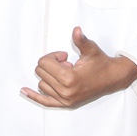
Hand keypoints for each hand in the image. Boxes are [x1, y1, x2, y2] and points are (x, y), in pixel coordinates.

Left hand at [21, 26, 136, 107]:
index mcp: (69, 79)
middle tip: (66, 63)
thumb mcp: (90, 49)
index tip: (64, 56)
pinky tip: (24, 91)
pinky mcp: (66, 104)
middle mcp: (65, 92)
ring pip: (41, 84)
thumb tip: (76, 30)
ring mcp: (65, 100)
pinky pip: (45, 102)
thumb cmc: (100, 63)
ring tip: (66, 73)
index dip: (53, 56)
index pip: (44, 63)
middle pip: (40, 72)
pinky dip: (34, 96)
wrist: (112, 78)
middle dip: (50, 64)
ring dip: (50, 76)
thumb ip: (81, 40)